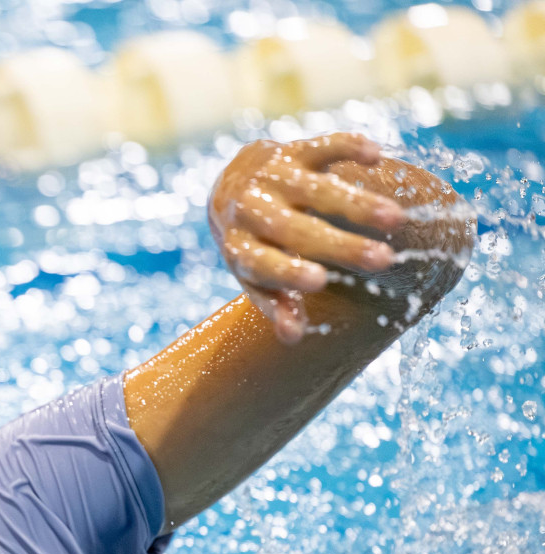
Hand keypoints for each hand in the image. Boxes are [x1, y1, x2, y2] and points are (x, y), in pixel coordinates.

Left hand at [209, 133, 407, 341]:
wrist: (227, 188)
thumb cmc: (252, 244)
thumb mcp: (254, 276)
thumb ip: (275, 302)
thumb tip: (293, 336)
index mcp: (240, 246)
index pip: (261, 261)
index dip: (287, 272)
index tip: (320, 282)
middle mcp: (252, 209)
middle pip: (296, 229)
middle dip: (340, 245)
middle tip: (383, 260)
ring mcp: (272, 177)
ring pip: (316, 189)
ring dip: (357, 203)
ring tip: (397, 218)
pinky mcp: (293, 150)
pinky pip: (323, 145)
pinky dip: (348, 146)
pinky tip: (377, 156)